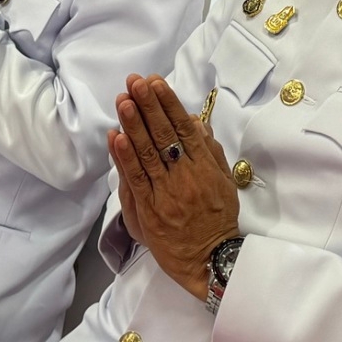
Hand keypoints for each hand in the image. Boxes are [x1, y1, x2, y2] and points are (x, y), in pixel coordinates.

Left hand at [107, 74, 239, 300]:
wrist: (211, 260)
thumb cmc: (219, 220)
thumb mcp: (224, 182)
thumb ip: (210, 151)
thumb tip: (195, 122)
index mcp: (204, 166)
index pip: (185, 128)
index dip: (169, 103)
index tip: (156, 82)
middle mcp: (186, 175)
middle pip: (164, 134)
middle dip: (148, 105)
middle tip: (136, 81)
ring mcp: (167, 192)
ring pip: (148, 153)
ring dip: (134, 124)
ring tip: (123, 100)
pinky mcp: (150, 210)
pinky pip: (137, 180)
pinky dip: (126, 158)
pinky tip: (117, 137)